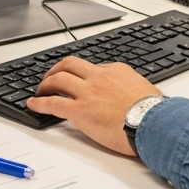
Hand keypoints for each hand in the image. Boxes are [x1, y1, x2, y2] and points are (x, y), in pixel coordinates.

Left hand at [27, 56, 161, 155]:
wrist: (155, 124)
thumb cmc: (155, 113)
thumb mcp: (147, 91)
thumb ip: (134, 91)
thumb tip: (135, 98)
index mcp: (117, 71)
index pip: (93, 68)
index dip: (82, 75)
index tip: (78, 81)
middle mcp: (99, 77)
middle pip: (70, 64)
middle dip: (57, 69)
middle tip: (51, 77)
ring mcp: (88, 92)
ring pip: (58, 79)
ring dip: (45, 83)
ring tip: (40, 90)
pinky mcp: (80, 110)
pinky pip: (53, 102)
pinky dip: (39, 102)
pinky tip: (33, 104)